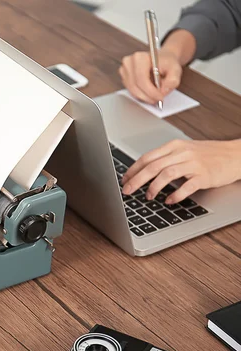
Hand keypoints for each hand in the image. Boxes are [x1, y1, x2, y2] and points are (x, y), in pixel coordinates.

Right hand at [119, 49, 182, 104]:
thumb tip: (163, 91)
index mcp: (140, 57)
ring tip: (154, 97)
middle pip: (135, 86)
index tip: (160, 98)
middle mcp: (129, 63)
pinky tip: (148, 93)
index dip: (150, 91)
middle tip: (157, 100)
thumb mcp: (175, 69)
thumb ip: (172, 80)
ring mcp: (124, 70)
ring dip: (144, 97)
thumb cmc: (167, 63)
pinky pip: (130, 91)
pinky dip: (140, 95)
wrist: (162, 60)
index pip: (141, 79)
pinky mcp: (124, 78)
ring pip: (132, 90)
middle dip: (147, 96)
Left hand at [122, 139, 240, 203]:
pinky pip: (187, 186)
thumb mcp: (184, 151)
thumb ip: (166, 158)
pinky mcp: (205, 175)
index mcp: (174, 146)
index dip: (133, 170)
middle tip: (127, 191)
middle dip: (136, 180)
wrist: (236, 155)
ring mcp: (194, 164)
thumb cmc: (209, 154)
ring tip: (148, 197)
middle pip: (152, 166)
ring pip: (166, 174)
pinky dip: (176, 194)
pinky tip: (169, 201)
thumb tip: (143, 172)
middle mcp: (182, 153)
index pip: (147, 157)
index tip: (124, 180)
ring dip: (154, 187)